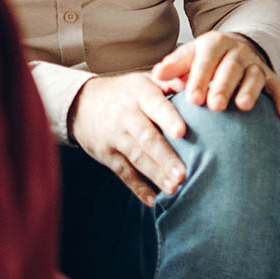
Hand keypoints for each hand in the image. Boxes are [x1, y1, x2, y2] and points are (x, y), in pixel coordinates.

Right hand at [68, 73, 186, 205]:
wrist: (82, 104)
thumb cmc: (127, 92)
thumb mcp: (145, 79)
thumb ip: (172, 81)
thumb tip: (197, 84)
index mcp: (139, 93)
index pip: (155, 105)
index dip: (168, 118)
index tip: (181, 132)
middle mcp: (125, 115)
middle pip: (146, 137)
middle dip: (165, 157)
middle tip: (183, 173)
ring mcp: (114, 136)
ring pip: (136, 157)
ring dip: (155, 174)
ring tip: (174, 187)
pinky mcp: (106, 155)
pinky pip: (123, 173)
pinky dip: (137, 187)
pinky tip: (152, 199)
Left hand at [151, 31, 279, 119]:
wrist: (235, 50)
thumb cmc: (206, 60)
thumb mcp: (189, 57)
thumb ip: (174, 66)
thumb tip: (157, 75)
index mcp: (215, 44)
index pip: (206, 59)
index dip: (200, 78)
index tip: (192, 99)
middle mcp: (238, 52)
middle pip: (232, 66)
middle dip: (223, 86)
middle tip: (214, 106)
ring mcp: (256, 64)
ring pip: (255, 75)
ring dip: (250, 90)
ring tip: (243, 106)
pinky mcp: (271, 77)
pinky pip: (279, 88)